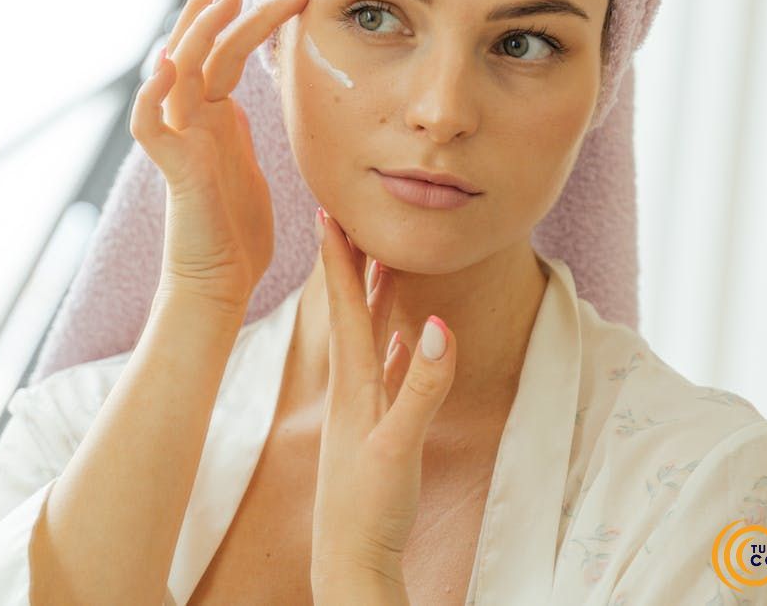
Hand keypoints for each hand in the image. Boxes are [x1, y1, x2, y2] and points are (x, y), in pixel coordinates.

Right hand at [130, 0, 313, 311]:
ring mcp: (181, 140)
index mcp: (216, 119)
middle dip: (224, 8)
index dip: (250, 20)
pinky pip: (151, 124)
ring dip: (200, 29)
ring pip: (180, 71)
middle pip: (203, 49)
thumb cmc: (237, 236)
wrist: (220, 283)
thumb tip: (245, 113)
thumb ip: (243, 137)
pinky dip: (155, 93)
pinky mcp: (174, 168)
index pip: (228, 54)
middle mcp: (194, 121)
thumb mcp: (249, 169)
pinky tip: (170, 62)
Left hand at [309, 207, 458, 602]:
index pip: (342, 305)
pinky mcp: (377, 427)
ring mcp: (362, 406)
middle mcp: (352, 386)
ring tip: (383, 259)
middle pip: (353, 310)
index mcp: (352, 383)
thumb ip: (421, 386)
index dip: (337, 257)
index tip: (328, 208)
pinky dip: (396, 344)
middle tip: (356, 214)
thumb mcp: (399, 445)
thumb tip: (438, 325)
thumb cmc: (369, 507)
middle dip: (354, 262)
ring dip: (374, 296)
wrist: (351, 558)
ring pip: (370, 335)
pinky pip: (388, 370)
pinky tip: (404, 334)